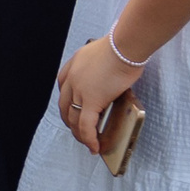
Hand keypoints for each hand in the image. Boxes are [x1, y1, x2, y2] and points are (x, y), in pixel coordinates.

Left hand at [55, 35, 142, 154]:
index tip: (74, 108)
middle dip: (70, 120)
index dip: (68, 101)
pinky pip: (86, 126)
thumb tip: (111, 76)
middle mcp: (72, 78)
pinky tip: (94, 146)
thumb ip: (100, 66)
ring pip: (73, 119)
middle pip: (65, 106)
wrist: (126, 45)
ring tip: (88, 141)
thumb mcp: (104, 52)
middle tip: (79, 129)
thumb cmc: (123, 44)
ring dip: (79, 133)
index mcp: (74, 64)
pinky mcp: (91, 102)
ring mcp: (79, 91)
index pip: (63, 87)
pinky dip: (89, 138)